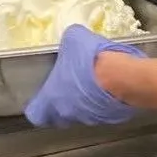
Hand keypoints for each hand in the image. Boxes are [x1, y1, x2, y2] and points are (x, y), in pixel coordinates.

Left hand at [24, 25, 145, 127]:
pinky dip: (103, 103)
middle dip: (63, 103)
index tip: (44, 97)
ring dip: (84, 102)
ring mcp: (89, 118)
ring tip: (93, 84)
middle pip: (59, 115)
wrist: (120, 75)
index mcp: (51, 98)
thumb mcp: (73, 39)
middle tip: (70, 87)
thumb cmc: (89, 59)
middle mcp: (67, 113)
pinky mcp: (109, 118)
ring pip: (81, 114)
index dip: (39, 106)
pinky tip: (109, 88)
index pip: (36, 113)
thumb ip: (68, 42)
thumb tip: (72, 38)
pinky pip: (101, 112)